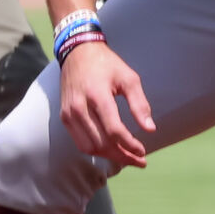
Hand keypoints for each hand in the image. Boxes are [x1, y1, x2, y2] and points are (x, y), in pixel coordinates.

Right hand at [58, 41, 156, 168]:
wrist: (78, 53)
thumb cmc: (107, 65)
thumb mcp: (129, 78)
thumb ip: (139, 104)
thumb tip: (150, 129)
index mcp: (97, 95)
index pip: (114, 130)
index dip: (130, 145)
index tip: (143, 151)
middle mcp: (80, 107)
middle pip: (102, 143)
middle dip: (123, 156)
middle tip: (139, 160)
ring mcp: (69, 114)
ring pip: (90, 147)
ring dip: (110, 157)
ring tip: (127, 158)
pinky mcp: (64, 117)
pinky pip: (80, 142)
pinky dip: (96, 150)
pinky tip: (110, 150)